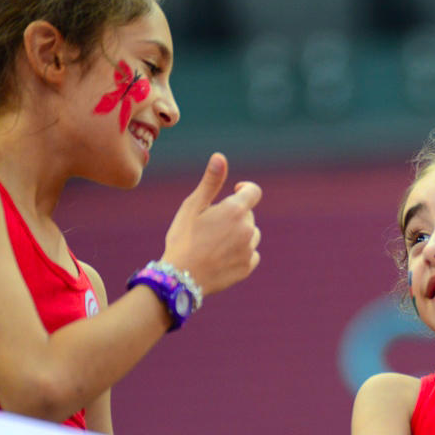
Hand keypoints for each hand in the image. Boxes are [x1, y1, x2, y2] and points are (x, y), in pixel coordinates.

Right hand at [162, 153, 261, 294]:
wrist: (180, 277)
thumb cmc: (183, 238)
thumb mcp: (193, 206)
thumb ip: (211, 182)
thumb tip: (220, 156)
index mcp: (235, 211)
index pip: (254, 192)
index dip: (245, 189)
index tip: (234, 191)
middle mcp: (247, 229)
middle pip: (248, 215)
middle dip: (235, 215)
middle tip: (210, 226)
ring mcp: (249, 250)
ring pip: (251, 234)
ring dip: (239, 234)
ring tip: (214, 243)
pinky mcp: (248, 267)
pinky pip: (251, 254)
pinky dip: (240, 253)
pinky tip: (221, 257)